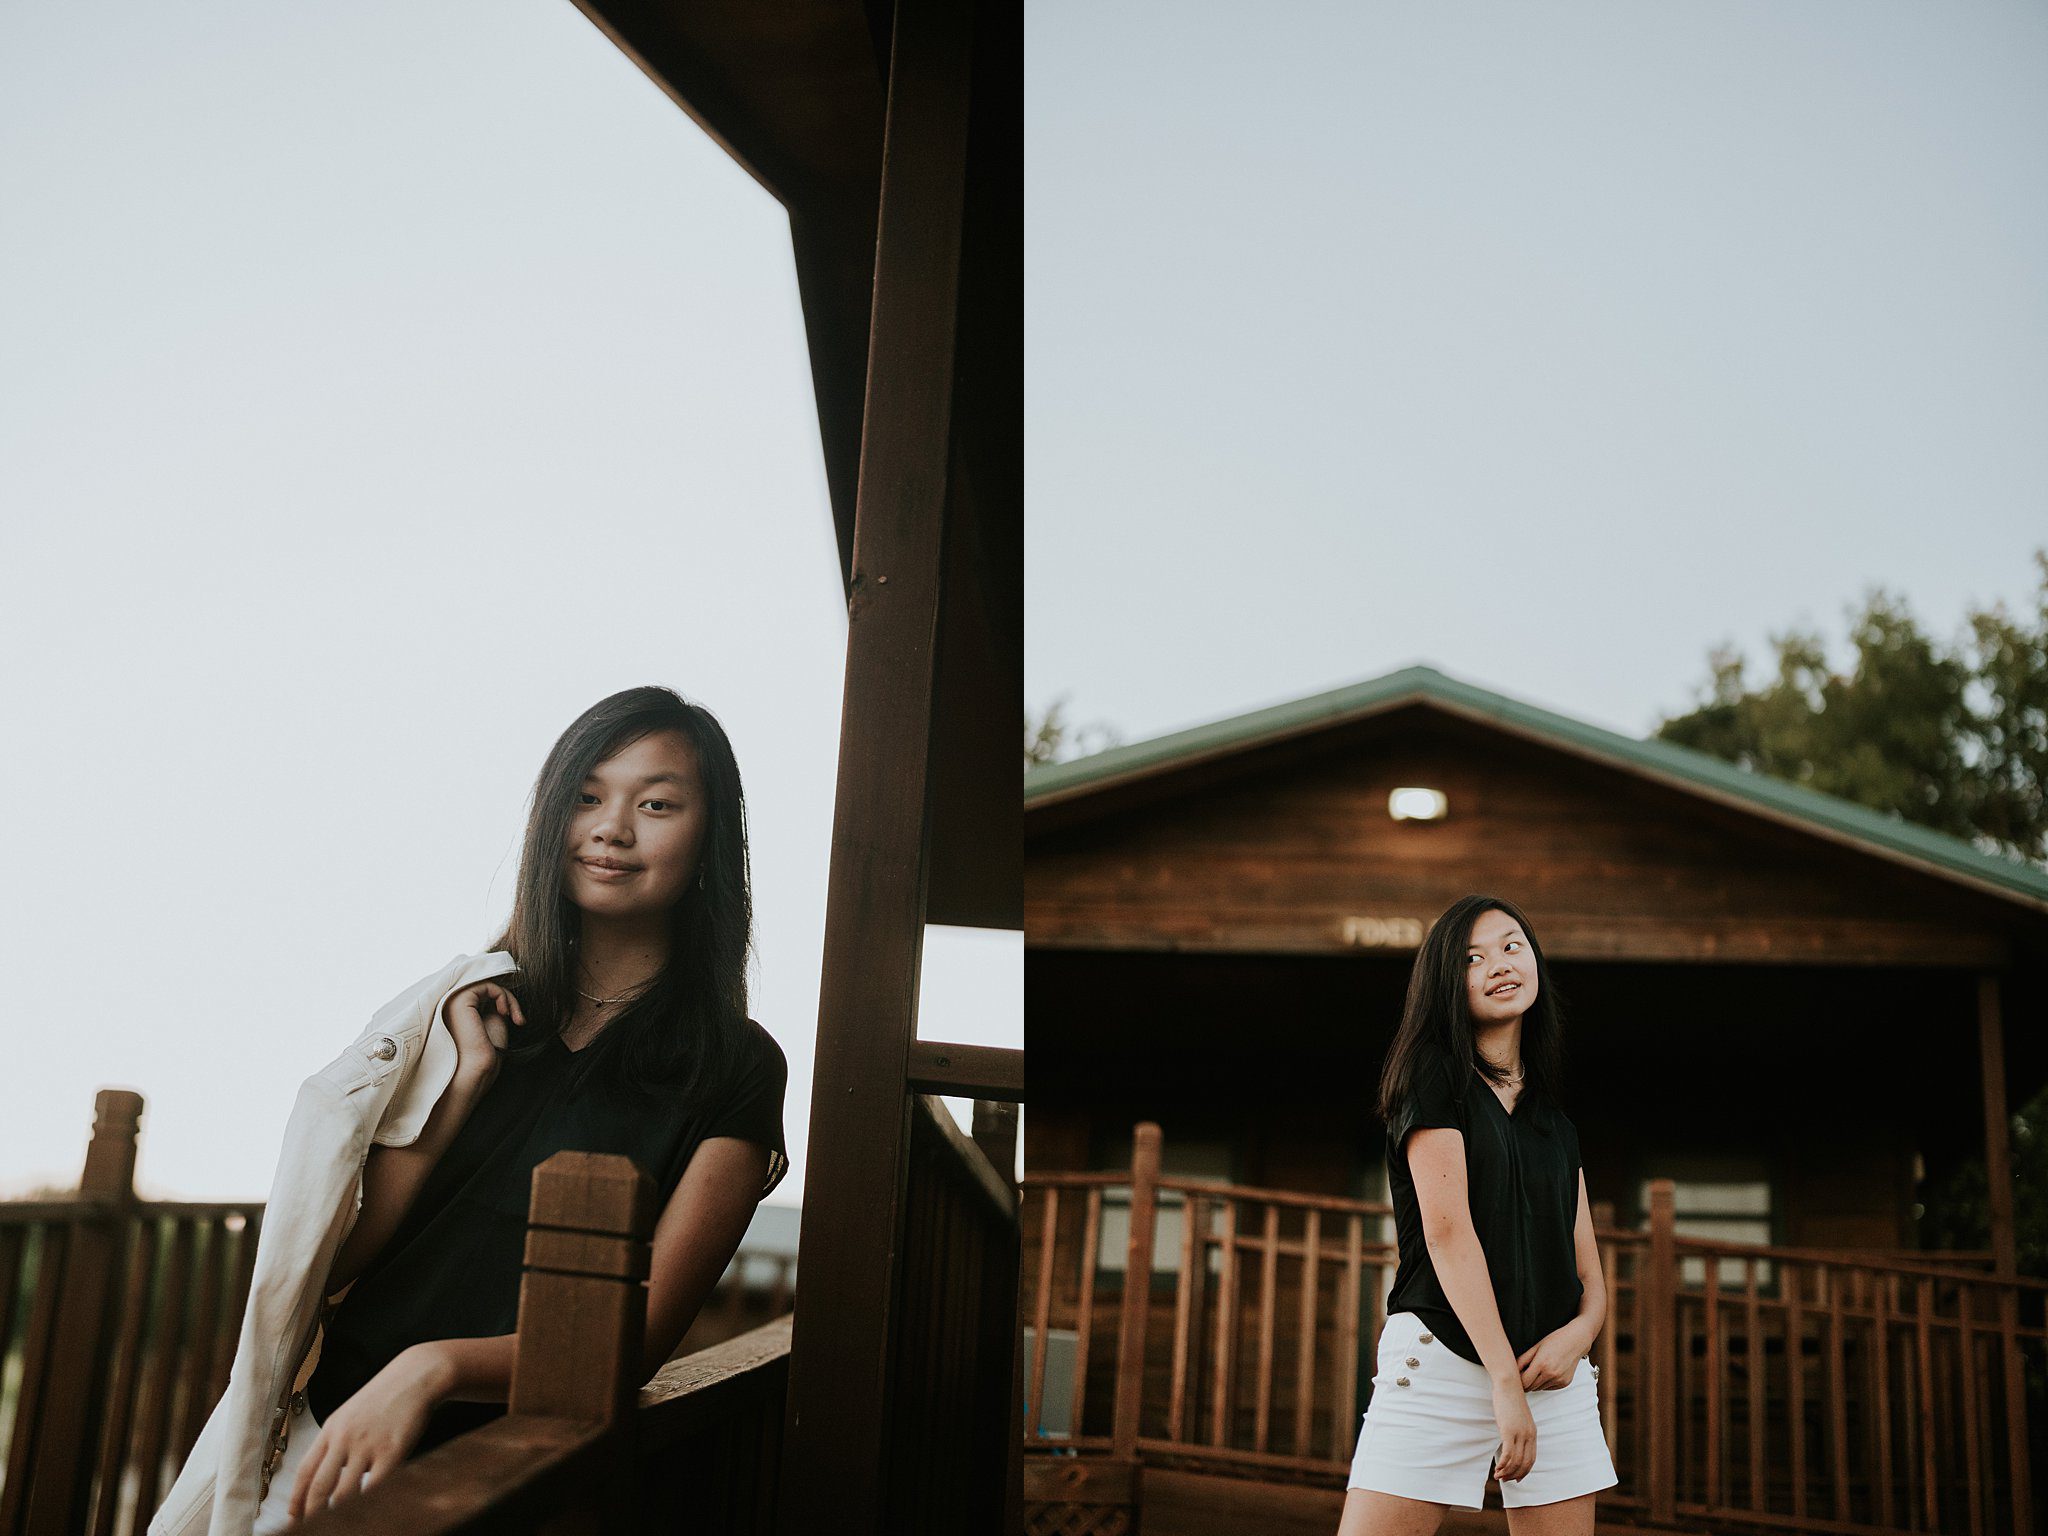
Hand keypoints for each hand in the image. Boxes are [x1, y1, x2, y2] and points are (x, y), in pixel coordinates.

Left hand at [287, 1346, 443, 1519]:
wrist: (416, 1376)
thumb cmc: (385, 1396)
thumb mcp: (350, 1414)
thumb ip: (336, 1442)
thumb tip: (327, 1476)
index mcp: (332, 1429)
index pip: (305, 1471)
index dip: (297, 1499)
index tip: (294, 1517)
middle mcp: (345, 1438)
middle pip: (320, 1487)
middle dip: (313, 1513)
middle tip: (311, 1528)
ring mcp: (368, 1445)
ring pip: (345, 1492)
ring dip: (340, 1512)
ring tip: (341, 1523)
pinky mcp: (392, 1452)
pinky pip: (375, 1486)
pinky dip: (368, 1501)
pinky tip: (367, 1507)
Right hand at [441, 980, 524, 1092]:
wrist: (475, 1071)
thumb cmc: (484, 1056)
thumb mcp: (493, 1024)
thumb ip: (494, 1007)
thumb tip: (503, 993)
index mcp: (458, 1013)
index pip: (485, 996)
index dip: (505, 1003)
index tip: (517, 1021)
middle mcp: (452, 1005)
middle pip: (487, 989)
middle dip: (509, 1000)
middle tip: (518, 1020)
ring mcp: (454, 1000)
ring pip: (489, 986)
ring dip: (509, 999)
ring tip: (516, 1019)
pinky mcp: (460, 998)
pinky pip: (488, 985)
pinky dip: (504, 996)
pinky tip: (506, 1013)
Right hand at [1490, 1376, 1536, 1483]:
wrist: (1509, 1384)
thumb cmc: (1510, 1398)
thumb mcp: (1518, 1417)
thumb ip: (1518, 1428)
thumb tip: (1512, 1437)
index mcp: (1532, 1433)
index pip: (1531, 1459)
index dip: (1524, 1471)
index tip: (1515, 1478)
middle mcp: (1529, 1436)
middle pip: (1525, 1463)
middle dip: (1515, 1474)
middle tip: (1504, 1479)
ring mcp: (1520, 1434)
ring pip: (1516, 1461)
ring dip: (1507, 1472)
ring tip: (1498, 1476)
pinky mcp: (1509, 1431)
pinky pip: (1508, 1454)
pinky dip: (1503, 1464)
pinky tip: (1497, 1468)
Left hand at [1517, 1327, 1587, 1391]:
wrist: (1576, 1341)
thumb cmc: (1556, 1340)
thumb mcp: (1536, 1347)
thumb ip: (1523, 1360)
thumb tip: (1513, 1369)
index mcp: (1541, 1363)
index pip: (1524, 1382)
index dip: (1518, 1381)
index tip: (1515, 1377)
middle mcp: (1551, 1374)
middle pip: (1531, 1387)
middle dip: (1525, 1383)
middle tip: (1523, 1374)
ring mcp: (1559, 1380)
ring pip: (1539, 1389)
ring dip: (1534, 1383)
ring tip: (1536, 1371)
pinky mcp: (1564, 1383)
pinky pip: (1549, 1388)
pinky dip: (1544, 1383)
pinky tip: (1546, 1372)